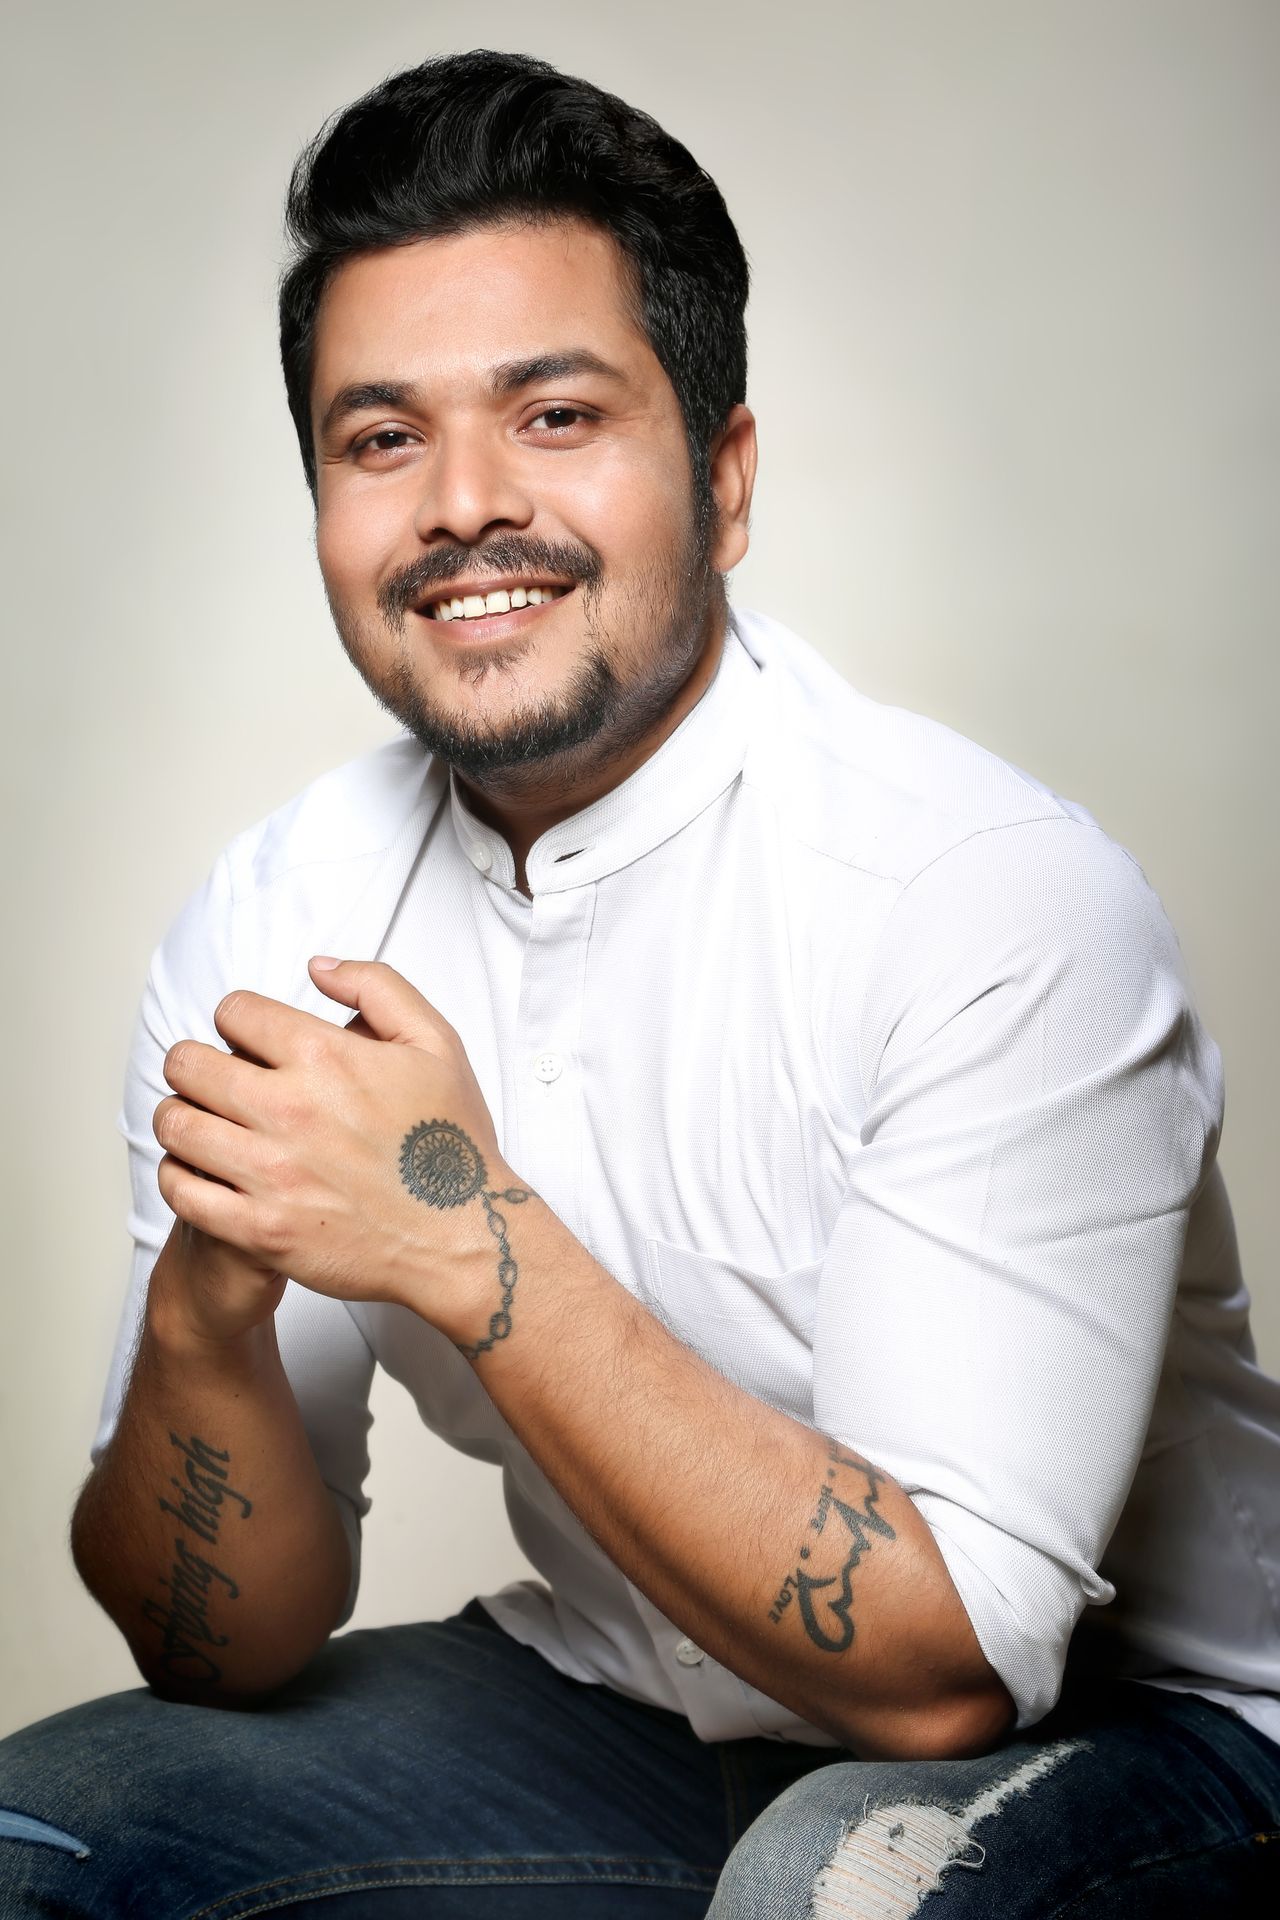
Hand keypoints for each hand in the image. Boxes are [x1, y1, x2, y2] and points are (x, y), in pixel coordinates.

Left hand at [153, 959, 529, 1340]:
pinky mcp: (259, 1231)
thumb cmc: (451, 1144)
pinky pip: (181, 1192)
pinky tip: (202, 1171)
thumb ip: (377, 986)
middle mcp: (289, 1110)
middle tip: (213, 1078)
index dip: (238, 1019)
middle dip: (196, 1062)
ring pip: (175, 1125)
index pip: (233, 1012)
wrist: (463, 1239)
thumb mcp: (437, 1043)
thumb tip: (318, 966)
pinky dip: (179, 1176)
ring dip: (182, 1116)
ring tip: (202, 1122)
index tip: (248, 1039)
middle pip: (188, 1064)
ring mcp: (270, 1174)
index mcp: (326, 1057)